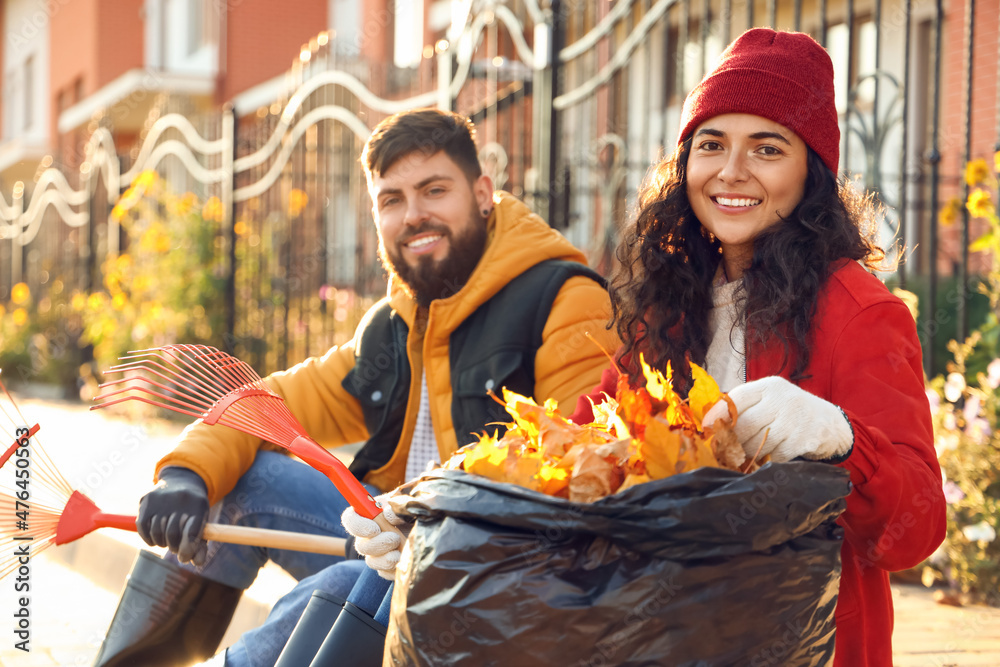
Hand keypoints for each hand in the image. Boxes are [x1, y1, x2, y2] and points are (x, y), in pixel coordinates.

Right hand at [136, 467, 209, 565]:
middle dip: (174, 547)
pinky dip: (149, 538)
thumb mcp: (202, 522)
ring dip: (162, 543)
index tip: (184, 558)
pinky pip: (143, 529)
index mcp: (198, 504)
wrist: (181, 481)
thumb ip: (200, 544)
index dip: (187, 550)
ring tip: (167, 540)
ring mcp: (161, 499)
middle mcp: (180, 499)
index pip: (191, 533)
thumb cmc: (193, 509)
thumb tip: (198, 563)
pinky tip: (156, 536)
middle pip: (172, 535)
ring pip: (157, 533)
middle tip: (176, 548)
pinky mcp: (146, 501)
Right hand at [341, 493, 409, 580]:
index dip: (357, 526)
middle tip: (394, 539)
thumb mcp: (409, 501)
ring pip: (371, 561)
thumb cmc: (416, 508)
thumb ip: (398, 505)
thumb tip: (389, 515)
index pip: (350, 519)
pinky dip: (394, 570)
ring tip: (400, 554)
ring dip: (385, 559)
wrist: (429, 524)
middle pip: (361, 545)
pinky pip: (384, 572)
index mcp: (369, 513)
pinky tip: (404, 562)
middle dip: (378, 544)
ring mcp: (377, 551)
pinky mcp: (387, 565)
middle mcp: (369, 534)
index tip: (374, 529)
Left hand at [703, 376, 853, 463]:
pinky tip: (765, 459)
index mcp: (769, 387)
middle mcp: (782, 400)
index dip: (718, 414)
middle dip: (732, 440)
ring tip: (742, 456)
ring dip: (747, 453)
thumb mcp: (770, 399)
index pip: (737, 398)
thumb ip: (745, 406)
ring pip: (758, 443)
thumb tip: (710, 423)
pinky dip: (767, 460)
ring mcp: (794, 421)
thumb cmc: (790, 412)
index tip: (705, 429)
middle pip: (745, 424)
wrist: (831, 424)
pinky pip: (775, 456)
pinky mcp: (804, 440)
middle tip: (723, 449)